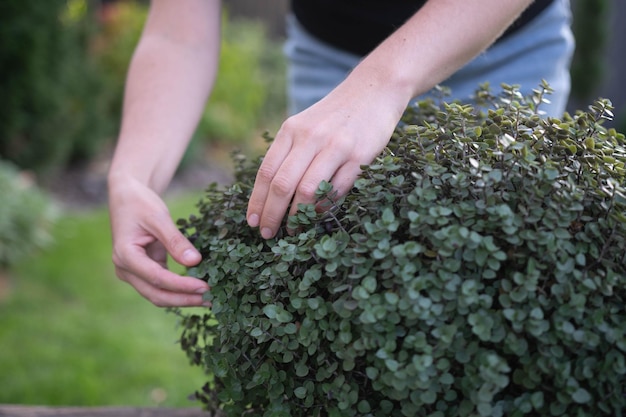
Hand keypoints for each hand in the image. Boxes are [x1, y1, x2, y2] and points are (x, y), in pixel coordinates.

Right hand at [108, 177, 208, 306]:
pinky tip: (197, 291)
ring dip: (182, 299)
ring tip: (208, 299)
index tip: (205, 287)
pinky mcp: (142, 272)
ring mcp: (132, 273)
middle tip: (211, 299)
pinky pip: (161, 287)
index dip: (182, 286)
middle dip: (184, 299)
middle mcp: (125, 269)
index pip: (157, 278)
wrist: (127, 198)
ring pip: (158, 295)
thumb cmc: (141, 204)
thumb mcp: (159, 218)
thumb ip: (175, 241)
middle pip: (156, 294)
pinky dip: (178, 291)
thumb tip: (195, 262)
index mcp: (125, 255)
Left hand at [246, 69, 408, 238]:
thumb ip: (289, 153)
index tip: (252, 222)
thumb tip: (270, 194)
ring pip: (307, 190)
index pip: (266, 172)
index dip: (257, 201)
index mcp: (291, 130)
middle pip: (282, 185)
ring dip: (297, 216)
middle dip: (271, 215)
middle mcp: (310, 138)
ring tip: (293, 230)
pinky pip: (337, 190)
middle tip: (267, 234)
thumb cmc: (335, 115)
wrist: (374, 90)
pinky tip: (318, 215)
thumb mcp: (304, 126)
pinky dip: (324, 207)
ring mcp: (336, 147)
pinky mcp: (360, 156)